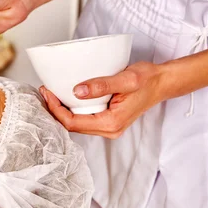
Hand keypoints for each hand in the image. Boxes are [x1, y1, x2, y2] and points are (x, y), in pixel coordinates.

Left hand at [40, 62, 166, 138]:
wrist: (162, 82)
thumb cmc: (148, 79)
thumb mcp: (126, 79)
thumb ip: (101, 85)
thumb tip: (77, 91)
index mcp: (111, 123)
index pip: (73, 123)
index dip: (56, 109)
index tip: (47, 93)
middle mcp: (109, 129)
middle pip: (72, 126)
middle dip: (55, 110)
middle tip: (45, 92)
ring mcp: (108, 127)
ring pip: (77, 123)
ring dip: (62, 110)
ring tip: (51, 93)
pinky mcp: (107, 120)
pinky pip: (84, 119)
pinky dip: (72, 109)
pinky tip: (65, 97)